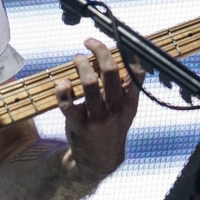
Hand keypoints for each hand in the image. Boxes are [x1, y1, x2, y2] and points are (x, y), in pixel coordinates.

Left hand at [55, 38, 140, 181]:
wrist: (100, 160)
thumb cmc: (111, 127)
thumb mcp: (126, 110)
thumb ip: (127, 87)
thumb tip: (124, 54)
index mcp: (130, 102)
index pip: (136, 72)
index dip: (127, 52)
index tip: (116, 39)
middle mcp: (116, 108)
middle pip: (110, 71)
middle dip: (99, 50)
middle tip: (88, 42)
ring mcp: (98, 118)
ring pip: (89, 83)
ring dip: (81, 64)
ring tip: (77, 58)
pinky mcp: (79, 125)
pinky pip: (67, 104)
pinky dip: (63, 89)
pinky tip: (63, 83)